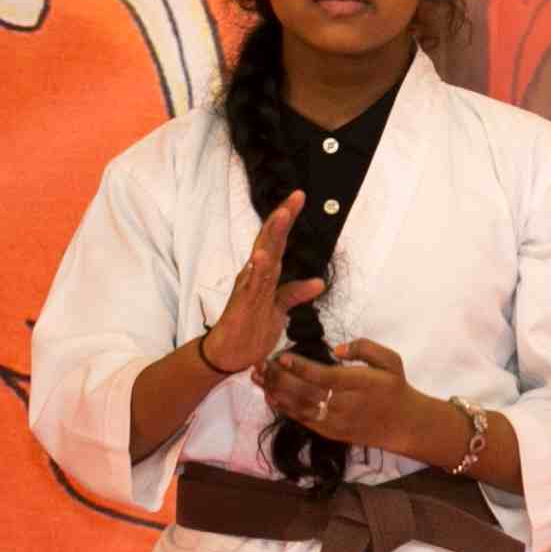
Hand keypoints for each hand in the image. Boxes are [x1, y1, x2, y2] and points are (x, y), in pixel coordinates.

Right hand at [203, 194, 325, 371]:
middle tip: (295, 197)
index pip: (278, 242)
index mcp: (264, 275)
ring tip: (281, 216)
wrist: (229, 354)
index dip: (287, 221)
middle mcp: (254, 276)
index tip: (299, 198)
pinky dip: (255, 271)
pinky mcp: (242, 305)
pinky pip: (249, 286)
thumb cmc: (252, 329)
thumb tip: (319, 282)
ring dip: (270, 237)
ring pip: (261, 258)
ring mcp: (248, 289)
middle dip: (281, 219)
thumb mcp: (281, 310)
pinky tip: (260, 257)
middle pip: (269, 242)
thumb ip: (296, 293)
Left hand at [261, 337, 446, 459]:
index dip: (300, 367)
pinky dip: (283, 407)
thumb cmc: (395, 388)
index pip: (324, 376)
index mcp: (360, 385)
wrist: (405, 424)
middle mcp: (345, 405)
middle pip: (305, 391)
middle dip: (279, 377)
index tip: (281, 356)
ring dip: (275, 391)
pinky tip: (270, 395)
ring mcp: (336, 421)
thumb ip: (365, 348)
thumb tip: (336, 349)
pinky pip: (301, 419)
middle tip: (262, 363)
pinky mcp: (330, 431)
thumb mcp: (391, 360)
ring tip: (258, 377)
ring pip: (298, 406)